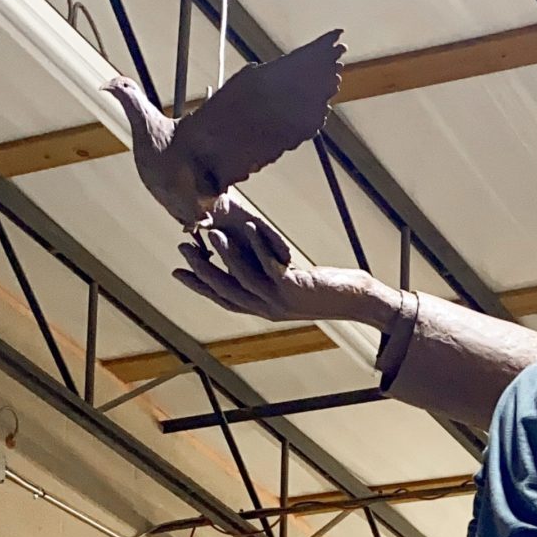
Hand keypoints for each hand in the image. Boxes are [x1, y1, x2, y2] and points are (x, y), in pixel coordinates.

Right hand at [174, 216, 400, 327]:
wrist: (358, 301)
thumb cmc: (328, 289)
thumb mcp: (292, 283)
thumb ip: (270, 274)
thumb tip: (251, 256)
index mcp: (263, 308)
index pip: (223, 298)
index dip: (199, 285)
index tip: (177, 270)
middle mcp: (268, 308)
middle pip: (225, 289)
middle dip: (201, 269)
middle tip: (182, 247)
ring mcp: (281, 299)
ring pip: (243, 277)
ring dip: (225, 254)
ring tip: (210, 233)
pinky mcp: (296, 287)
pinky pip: (270, 266)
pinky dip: (257, 246)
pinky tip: (248, 228)